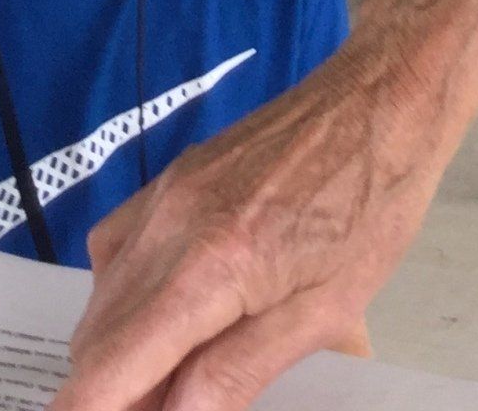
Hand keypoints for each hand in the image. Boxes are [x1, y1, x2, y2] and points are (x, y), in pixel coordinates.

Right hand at [50, 38, 443, 410]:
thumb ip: (239, 371)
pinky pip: (117, 249)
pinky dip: (129, 295)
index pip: (103, 370)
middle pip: (93, 342)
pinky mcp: (174, 175)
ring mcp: (165, 193)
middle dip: (119, 392)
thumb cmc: (372, 204)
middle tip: (177, 404)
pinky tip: (181, 306)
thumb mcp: (324, 311)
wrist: (384, 97)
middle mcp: (169, 226)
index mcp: (208, 269)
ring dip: (124, 348)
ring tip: (187, 366)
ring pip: (100, 299)